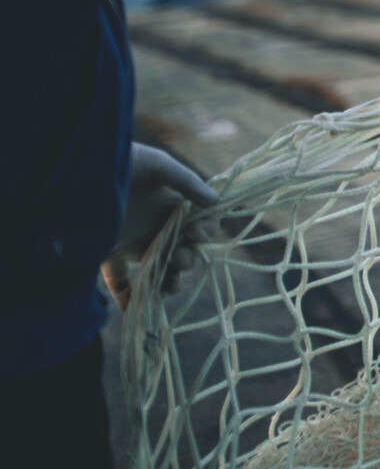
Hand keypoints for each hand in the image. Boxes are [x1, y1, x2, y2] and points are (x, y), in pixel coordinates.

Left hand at [102, 144, 218, 309]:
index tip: (199, 233)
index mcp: (169, 205)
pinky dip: (127, 296)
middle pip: (180, 249)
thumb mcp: (158, 165)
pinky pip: (119, 281)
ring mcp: (131, 241)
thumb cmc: (120, 162)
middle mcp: (153, 226)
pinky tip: (134, 305)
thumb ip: (187, 182)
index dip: (204, 231)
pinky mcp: (107, 254)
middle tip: (181, 257)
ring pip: (156, 268)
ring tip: (169, 285)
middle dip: (188, 258)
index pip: (196, 223)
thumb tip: (215, 201)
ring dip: (168, 280)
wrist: (75, 168)